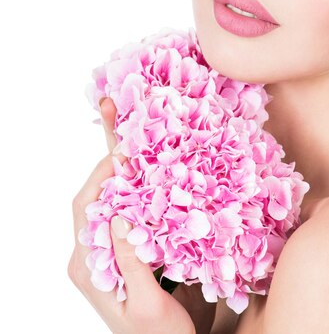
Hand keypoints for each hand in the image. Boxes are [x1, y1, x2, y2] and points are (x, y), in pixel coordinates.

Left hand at [68, 97, 211, 333]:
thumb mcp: (143, 306)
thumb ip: (131, 263)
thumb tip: (120, 216)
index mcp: (89, 265)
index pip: (86, 207)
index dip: (102, 174)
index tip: (124, 150)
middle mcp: (95, 251)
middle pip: (98, 192)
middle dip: (109, 152)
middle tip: (116, 108)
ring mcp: (113, 246)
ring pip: (116, 193)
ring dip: (125, 160)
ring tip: (133, 122)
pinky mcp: (132, 245)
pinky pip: (133, 205)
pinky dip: (141, 179)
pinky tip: (154, 158)